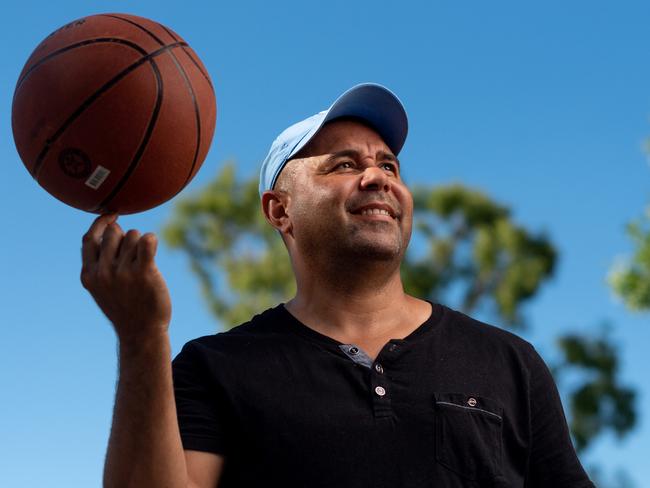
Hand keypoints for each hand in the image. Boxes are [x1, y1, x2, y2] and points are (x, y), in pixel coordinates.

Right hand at [81, 214, 171, 342]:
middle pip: (114, 233)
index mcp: (89, 275)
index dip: (101, 223)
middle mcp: (104, 273)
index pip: (89, 239)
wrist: (142, 332)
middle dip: (126, 237)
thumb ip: (101, 260)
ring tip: (143, 263)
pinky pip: (147, 241)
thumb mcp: (103, 286)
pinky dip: (151, 238)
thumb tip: (112, 225)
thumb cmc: (125, 305)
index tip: (112, 215)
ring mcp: (124, 273)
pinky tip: (152, 244)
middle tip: (134, 254)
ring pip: (133, 236)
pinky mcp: (145, 273)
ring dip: (140, 243)